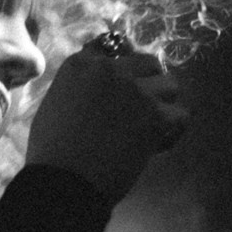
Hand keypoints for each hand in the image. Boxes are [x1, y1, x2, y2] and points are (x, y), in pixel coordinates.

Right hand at [25, 33, 188, 202]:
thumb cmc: (50, 153)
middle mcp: (111, 69)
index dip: (122, 68)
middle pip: (148, 63)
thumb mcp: (55, 105)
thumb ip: (79, 86)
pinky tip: (155, 145)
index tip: (121, 87)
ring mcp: (136, 91)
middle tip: (139, 109)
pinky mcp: (155, 116)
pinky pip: (181, 116)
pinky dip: (171, 132)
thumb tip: (99, 84)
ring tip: (148, 127)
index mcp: (81, 65)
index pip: (113, 47)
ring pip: (170, 86)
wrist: (63, 184)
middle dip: (147, 83)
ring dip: (162, 105)